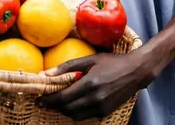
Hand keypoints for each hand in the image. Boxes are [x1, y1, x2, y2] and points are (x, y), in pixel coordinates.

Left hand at [40, 50, 157, 120]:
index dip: (49, 100)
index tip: (39, 98)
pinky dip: (76, 111)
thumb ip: (67, 66)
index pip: (63, 97)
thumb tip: (47, 73)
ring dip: (64, 109)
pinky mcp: (106, 112)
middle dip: (54, 106)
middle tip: (45, 100)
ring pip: (75, 115)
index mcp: (89, 84)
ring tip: (58, 101)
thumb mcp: (90, 59)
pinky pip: (85, 115)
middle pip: (67, 108)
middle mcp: (95, 98)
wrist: (135, 72)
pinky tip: (74, 102)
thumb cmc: (112, 62)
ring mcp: (101, 107)